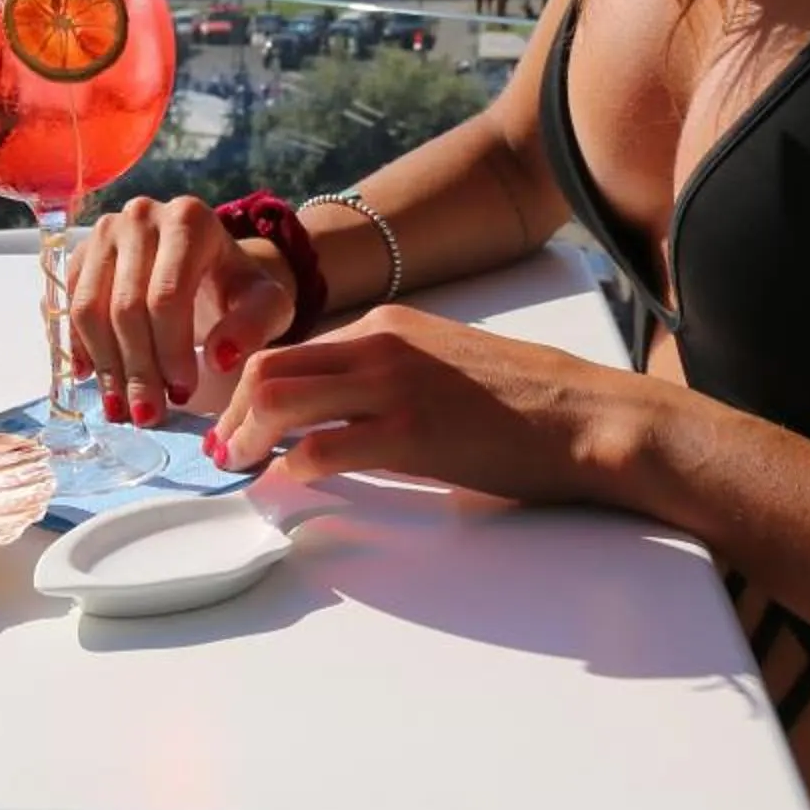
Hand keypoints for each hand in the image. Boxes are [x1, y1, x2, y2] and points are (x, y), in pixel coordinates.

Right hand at [67, 195, 294, 425]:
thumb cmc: (237, 288)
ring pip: (89, 309)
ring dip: (105, 365)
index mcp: (188, 220)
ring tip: (121, 407)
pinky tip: (93, 377)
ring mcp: (105, 231)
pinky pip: (69, 306)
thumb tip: (218, 358)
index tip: (183, 393)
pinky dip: (79, 346)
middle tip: (148, 414)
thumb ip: (253, 327)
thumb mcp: (266, 305)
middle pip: (126, 306)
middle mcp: (140, 215)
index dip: (170, 351)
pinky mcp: (82, 252)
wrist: (210, 265)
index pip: (167, 296)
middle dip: (137, 369)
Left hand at [206, 303, 663, 507]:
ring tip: (242, 467)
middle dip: (233, 412)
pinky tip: (292, 483)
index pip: (291, 350)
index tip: (237, 422)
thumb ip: (386, 373)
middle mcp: (379, 345)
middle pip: (269, 368)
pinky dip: (294, 468)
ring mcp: (393, 388)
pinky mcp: (410, 434)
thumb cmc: (524, 399)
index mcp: (386, 326)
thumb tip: (336, 409)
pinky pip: (324, 449)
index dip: (251, 390)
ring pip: (282, 400)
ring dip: (249, 438)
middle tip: (224, 451)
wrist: (586, 415)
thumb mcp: (441, 362)